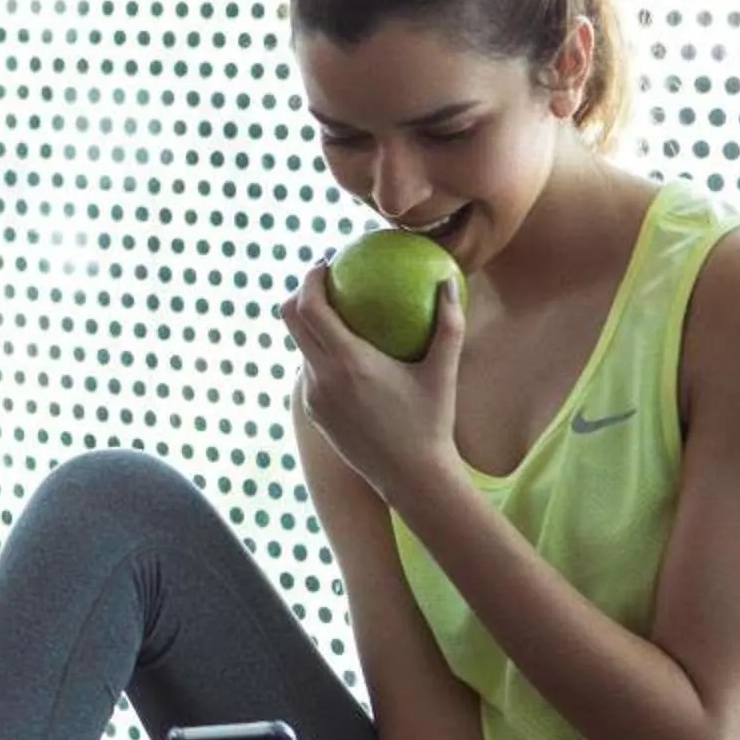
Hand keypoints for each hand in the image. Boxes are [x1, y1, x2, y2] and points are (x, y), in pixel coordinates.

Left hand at [281, 260, 465, 505]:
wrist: (410, 478)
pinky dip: (320, 353)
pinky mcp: (314, 414)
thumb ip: (448, 324)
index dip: (310, 278)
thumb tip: (448, 281)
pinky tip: (345, 349)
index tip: (326, 262)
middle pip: (290, 321)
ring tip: (337, 310)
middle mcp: (322, 378)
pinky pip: (310, 372)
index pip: (310, 307)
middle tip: (326, 278)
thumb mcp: (442, 371)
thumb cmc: (431, 423)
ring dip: (310, 325)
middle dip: (301, 293)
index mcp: (348, 362)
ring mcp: (313, 398)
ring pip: (299, 347)